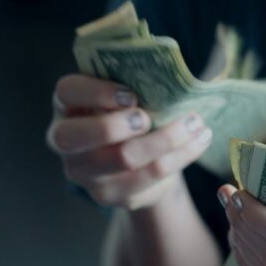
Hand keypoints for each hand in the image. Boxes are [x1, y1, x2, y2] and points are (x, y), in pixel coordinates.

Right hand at [46, 74, 212, 209]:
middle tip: (148, 117)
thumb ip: (135, 81)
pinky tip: (199, 140)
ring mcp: (84, 172)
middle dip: (116, 125)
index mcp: (67, 105)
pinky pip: (149, 176)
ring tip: (195, 123)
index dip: (96, 92)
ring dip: (165, 139)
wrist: (140, 161)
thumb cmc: (132, 113)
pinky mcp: (110, 194)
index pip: (67, 92)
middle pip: (76, 137)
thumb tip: (170, 71)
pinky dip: (180, 156)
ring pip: (122, 159)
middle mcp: (65, 141)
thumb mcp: (126, 94)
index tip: (131, 94)